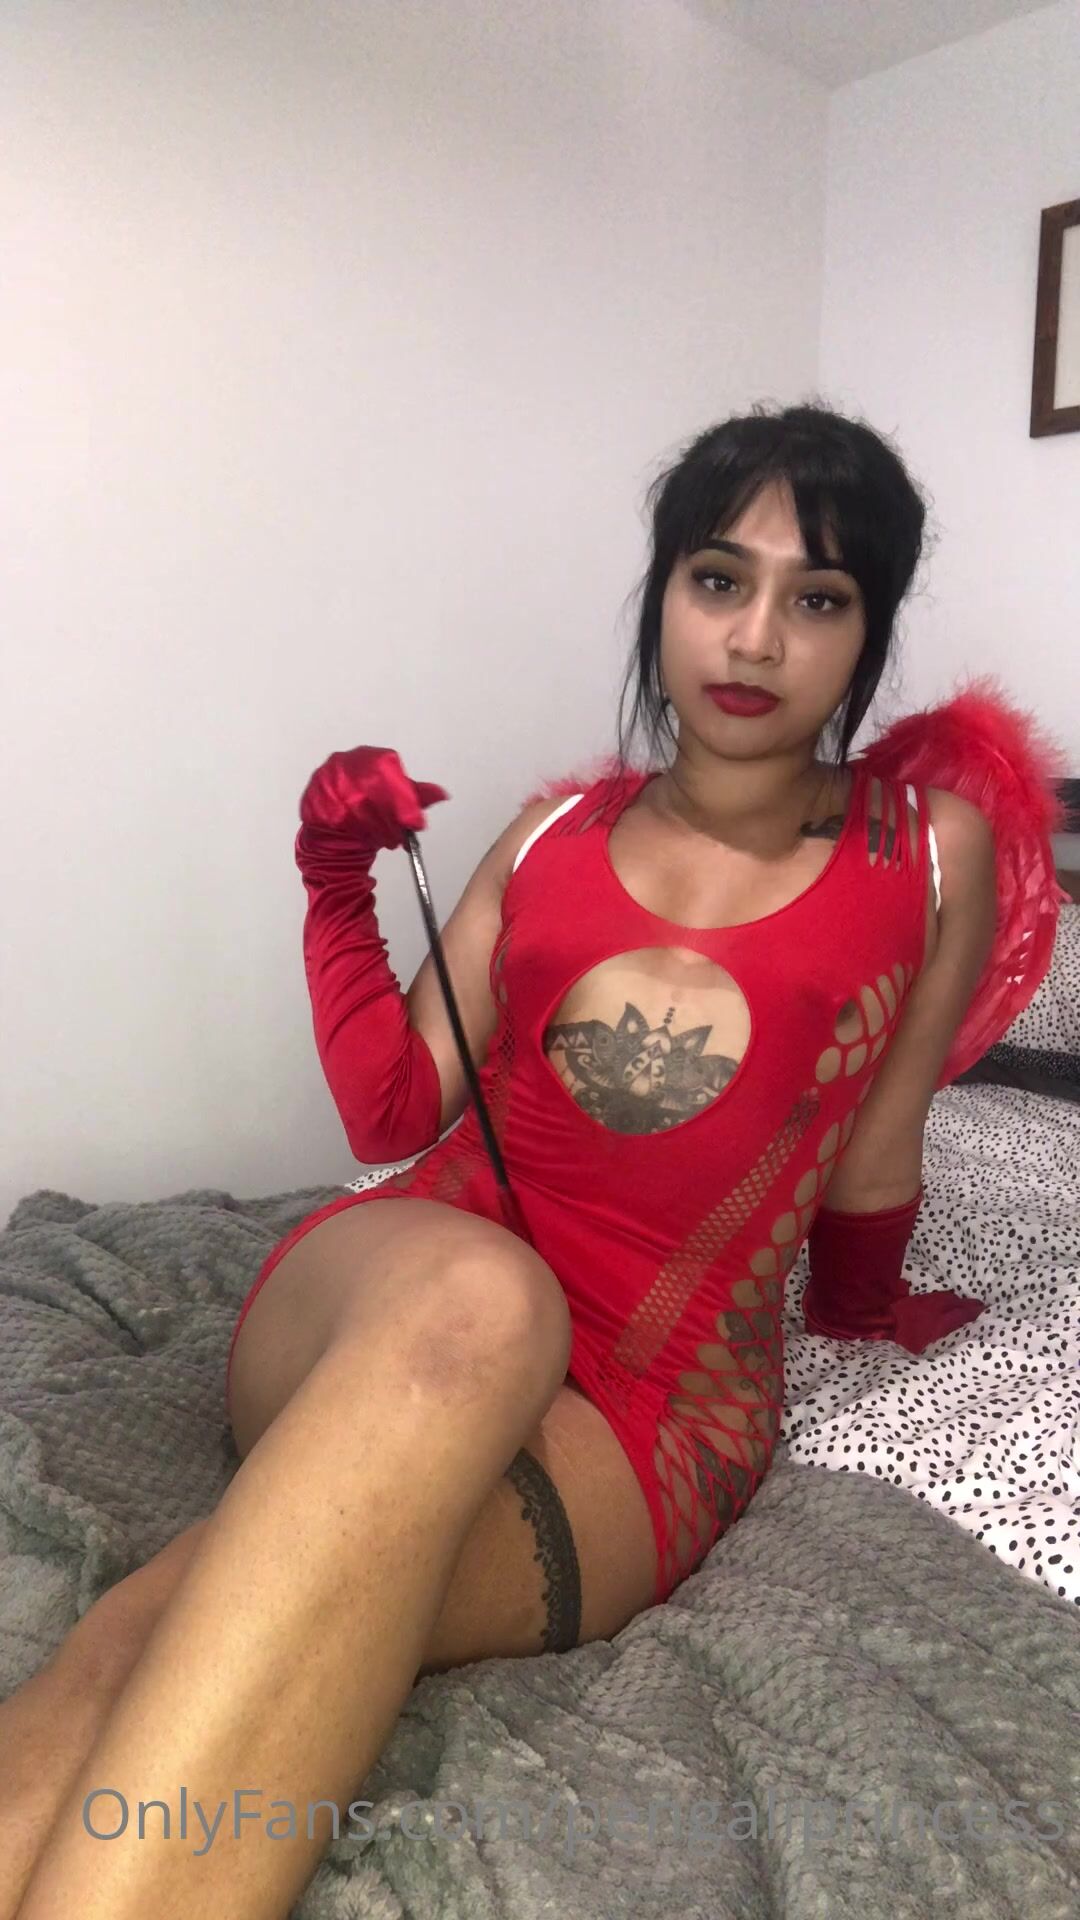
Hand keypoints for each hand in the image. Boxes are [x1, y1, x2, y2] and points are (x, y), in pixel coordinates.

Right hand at [298, 746, 448, 849]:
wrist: (337, 832)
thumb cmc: (371, 812)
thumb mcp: (398, 801)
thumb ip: (417, 796)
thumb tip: (443, 794)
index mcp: (368, 756)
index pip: (386, 767)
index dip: (402, 796)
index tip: (413, 821)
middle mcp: (343, 763)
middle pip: (370, 784)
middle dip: (388, 814)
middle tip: (400, 836)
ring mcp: (324, 781)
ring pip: (353, 803)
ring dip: (373, 826)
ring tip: (385, 840)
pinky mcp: (312, 802)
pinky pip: (334, 817)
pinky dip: (352, 831)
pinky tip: (362, 839)